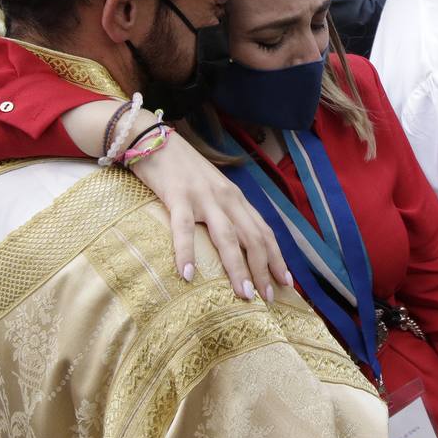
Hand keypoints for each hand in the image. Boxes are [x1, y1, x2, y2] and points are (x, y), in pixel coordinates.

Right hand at [133, 130, 290, 302]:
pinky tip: (188, 275)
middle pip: (252, 238)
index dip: (276, 257)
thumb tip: (233, 243)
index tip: (285, 283)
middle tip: (267, 299)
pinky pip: (183, 229)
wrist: (153, 138)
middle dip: (263, 270)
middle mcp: (226, 198)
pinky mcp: (177, 196)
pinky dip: (186, 253)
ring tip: (244, 295)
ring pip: (227, 237)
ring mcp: (203, 197)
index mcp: (235, 198)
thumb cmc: (182, 169)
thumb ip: (223, 211)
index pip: (263, 231)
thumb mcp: (211, 189)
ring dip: (237, 268)